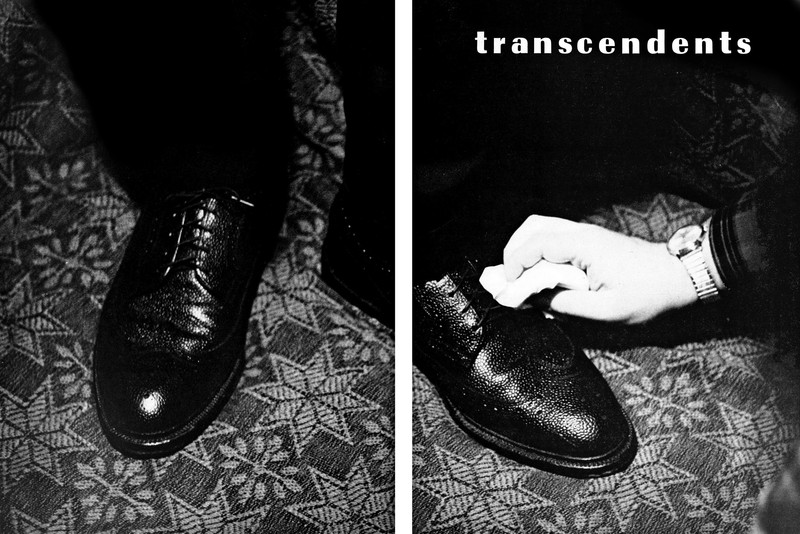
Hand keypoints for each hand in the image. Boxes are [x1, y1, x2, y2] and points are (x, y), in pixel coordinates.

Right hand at [502, 215, 697, 323]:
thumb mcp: (608, 310)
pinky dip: (539, 253)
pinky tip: (541, 276)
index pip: (535, 244)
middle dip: (513, 252)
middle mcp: (581, 232)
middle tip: (509, 281)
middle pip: (532, 227)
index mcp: (584, 245)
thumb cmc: (650, 293)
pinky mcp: (590, 241)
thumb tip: (537, 301)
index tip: (509, 287)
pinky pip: (555, 238)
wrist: (681, 275)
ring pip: (541, 229)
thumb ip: (567, 305)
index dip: (514, 264)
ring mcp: (586, 234)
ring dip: (525, 250)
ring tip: (520, 279)